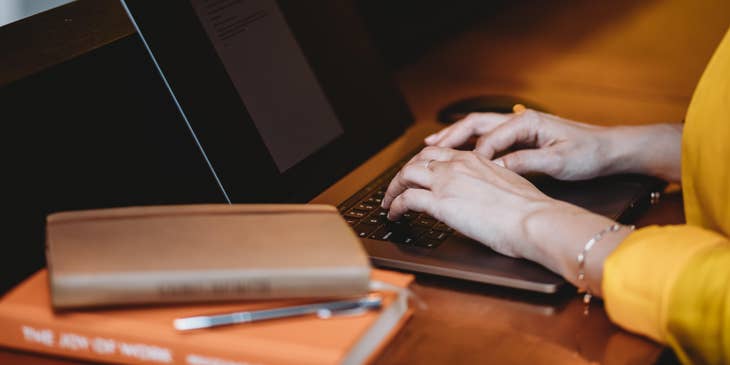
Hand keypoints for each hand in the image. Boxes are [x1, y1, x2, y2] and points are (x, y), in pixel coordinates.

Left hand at [381, 146, 558, 260]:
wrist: (533, 219)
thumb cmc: (529, 209)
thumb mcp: (507, 185)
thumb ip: (488, 183)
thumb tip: (481, 194)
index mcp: (475, 159)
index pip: (439, 153)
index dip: (422, 163)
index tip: (416, 172)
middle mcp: (457, 165)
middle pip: (417, 161)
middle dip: (403, 174)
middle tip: (396, 187)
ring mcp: (447, 182)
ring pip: (406, 175)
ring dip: (393, 189)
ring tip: (389, 202)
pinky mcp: (440, 202)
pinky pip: (406, 199)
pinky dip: (395, 206)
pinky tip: (394, 215)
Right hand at [424, 110, 682, 181]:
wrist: (611, 149)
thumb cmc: (590, 153)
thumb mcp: (560, 161)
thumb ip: (526, 161)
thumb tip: (498, 167)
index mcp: (527, 121)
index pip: (488, 138)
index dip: (470, 155)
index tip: (454, 172)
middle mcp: (518, 120)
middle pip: (474, 125)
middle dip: (449, 137)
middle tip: (426, 150)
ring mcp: (518, 127)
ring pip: (477, 129)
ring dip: (454, 137)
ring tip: (431, 146)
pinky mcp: (521, 137)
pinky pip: (487, 137)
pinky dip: (468, 144)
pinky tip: (458, 154)